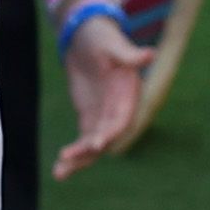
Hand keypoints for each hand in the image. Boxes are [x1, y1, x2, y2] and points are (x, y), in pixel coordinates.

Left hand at [47, 16, 152, 179]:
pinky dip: (73, 155)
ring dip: (79, 160)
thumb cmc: (102, 36)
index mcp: (128, 93)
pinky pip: (83, 140)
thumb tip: (150, 54)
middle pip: (106, 136)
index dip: (110, 132)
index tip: (96, 144)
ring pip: (94, 144)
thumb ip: (128, 54)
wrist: (86, 36)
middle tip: (69, 159)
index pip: (121, 118)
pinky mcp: (89, 117)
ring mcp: (103, 115)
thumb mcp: (112, 43)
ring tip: (59, 174)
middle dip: (89, 150)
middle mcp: (119, 109)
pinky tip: (60, 168)